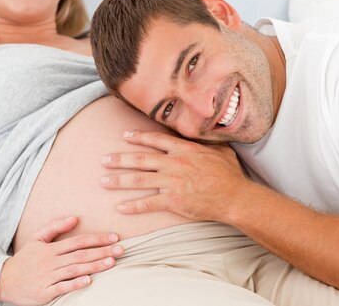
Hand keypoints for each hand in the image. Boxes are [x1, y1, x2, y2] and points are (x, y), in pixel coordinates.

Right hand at [0, 216, 123, 305]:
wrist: (3, 280)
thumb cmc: (25, 259)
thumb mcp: (37, 239)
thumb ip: (55, 227)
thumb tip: (75, 218)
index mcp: (51, 248)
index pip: (78, 241)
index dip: (97, 239)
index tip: (114, 237)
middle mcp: (51, 261)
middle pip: (80, 255)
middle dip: (102, 251)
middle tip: (121, 249)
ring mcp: (48, 277)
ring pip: (74, 270)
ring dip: (94, 266)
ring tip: (111, 263)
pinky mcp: (44, 292)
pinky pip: (62, 287)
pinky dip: (75, 284)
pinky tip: (89, 281)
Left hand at [100, 130, 246, 220]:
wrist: (234, 197)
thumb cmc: (230, 174)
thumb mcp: (220, 150)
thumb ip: (207, 141)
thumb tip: (205, 132)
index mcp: (184, 149)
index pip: (155, 140)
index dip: (138, 137)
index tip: (124, 136)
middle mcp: (174, 163)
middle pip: (140, 159)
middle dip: (119, 159)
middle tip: (103, 160)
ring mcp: (172, 182)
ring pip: (139, 179)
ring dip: (119, 180)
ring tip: (103, 181)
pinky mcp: (173, 201)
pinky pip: (148, 203)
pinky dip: (133, 205)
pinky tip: (120, 206)